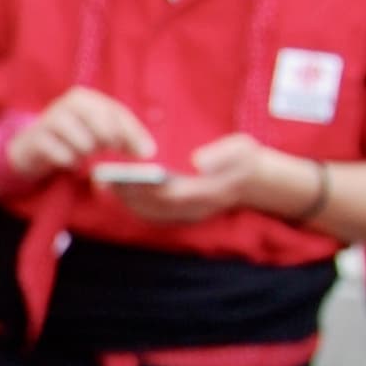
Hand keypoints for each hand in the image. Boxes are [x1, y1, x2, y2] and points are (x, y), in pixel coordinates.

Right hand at [4, 87, 156, 183]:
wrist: (31, 146)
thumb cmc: (72, 137)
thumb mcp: (97, 133)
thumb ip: (121, 137)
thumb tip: (148, 151)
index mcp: (87, 97)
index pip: (117, 113)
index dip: (134, 134)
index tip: (148, 153)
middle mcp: (69, 103)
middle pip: (101, 124)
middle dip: (110, 142)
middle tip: (110, 151)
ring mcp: (51, 118)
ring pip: (83, 143)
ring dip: (85, 154)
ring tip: (79, 152)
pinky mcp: (37, 138)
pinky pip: (64, 156)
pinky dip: (69, 162)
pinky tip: (65, 159)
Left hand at [107, 133, 314, 228]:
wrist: (261, 182)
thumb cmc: (247, 160)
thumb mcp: (242, 150)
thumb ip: (221, 155)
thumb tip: (197, 162)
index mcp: (207, 192)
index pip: (169, 194)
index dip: (144, 188)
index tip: (123, 177)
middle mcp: (196, 208)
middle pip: (155, 207)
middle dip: (128, 195)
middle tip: (104, 179)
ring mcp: (190, 214)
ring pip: (153, 213)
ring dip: (129, 201)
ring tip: (107, 184)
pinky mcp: (185, 213)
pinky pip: (156, 214)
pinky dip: (137, 204)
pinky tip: (123, 190)